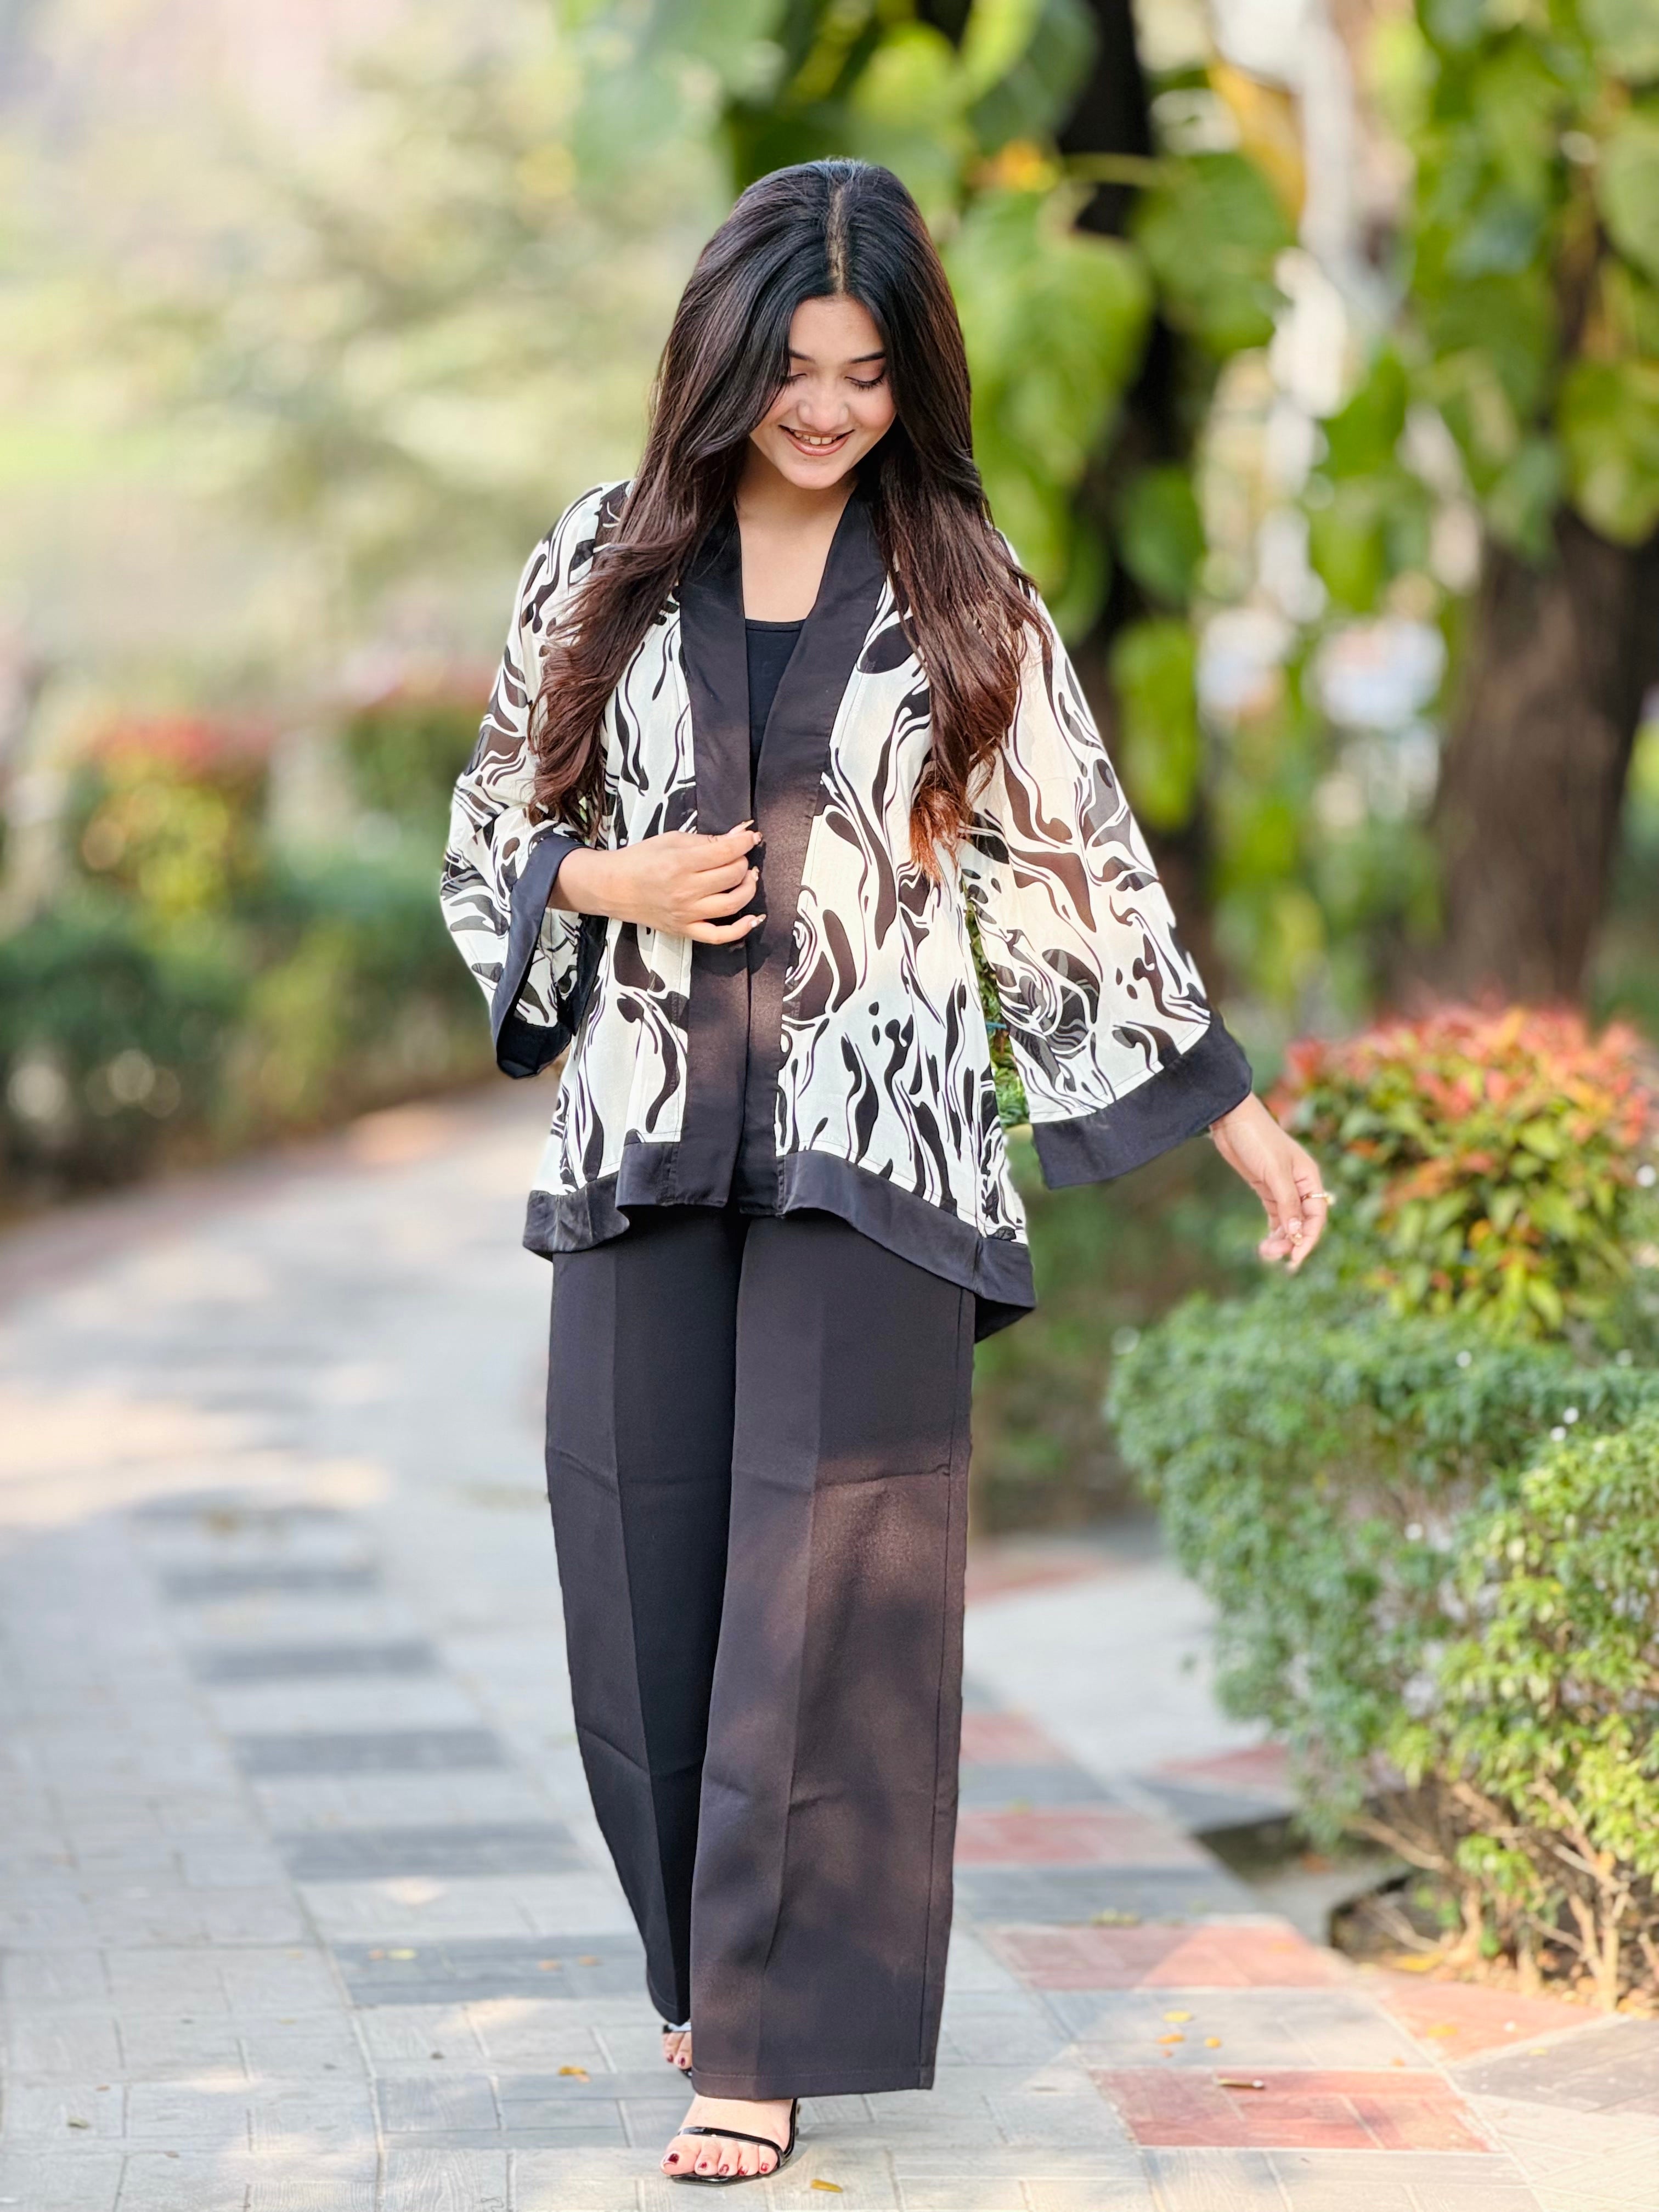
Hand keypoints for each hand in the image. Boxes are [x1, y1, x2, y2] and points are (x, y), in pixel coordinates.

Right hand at [551, 824, 763, 943]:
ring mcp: (686, 913)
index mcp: (680, 862)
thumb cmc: (640, 860)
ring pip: (732, 903)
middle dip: (743, 862)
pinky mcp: (685, 930)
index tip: (750, 836)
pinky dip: (741, 929)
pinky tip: (753, 918)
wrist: (614, 887)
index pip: (726, 851)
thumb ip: (707, 840)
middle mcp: (685, 890)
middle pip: (732, 875)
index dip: (744, 841)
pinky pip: (719, 936)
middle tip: (740, 857)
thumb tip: (739, 834)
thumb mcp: (671, 840)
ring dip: (748, 888)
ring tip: (747, 878)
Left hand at [1209, 1093, 1329, 1271]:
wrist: (1231, 1120)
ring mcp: (1283, 1188)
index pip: (1316, 1216)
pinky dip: (1273, 1231)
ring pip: (1288, 1222)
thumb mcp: (1274, 1172)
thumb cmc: (1257, 1139)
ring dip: (1280, 1239)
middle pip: (1303, 1222)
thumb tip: (1296, 1233)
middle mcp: (1299, 1185)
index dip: (1309, 1238)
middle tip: (1271, 1256)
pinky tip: (1265, 1243)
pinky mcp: (1266, 1189)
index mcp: (1309, 1178)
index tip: (1295, 1258)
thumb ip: (1287, 1203)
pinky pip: (1276, 1216)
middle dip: (1291, 1242)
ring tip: (1264, 1252)